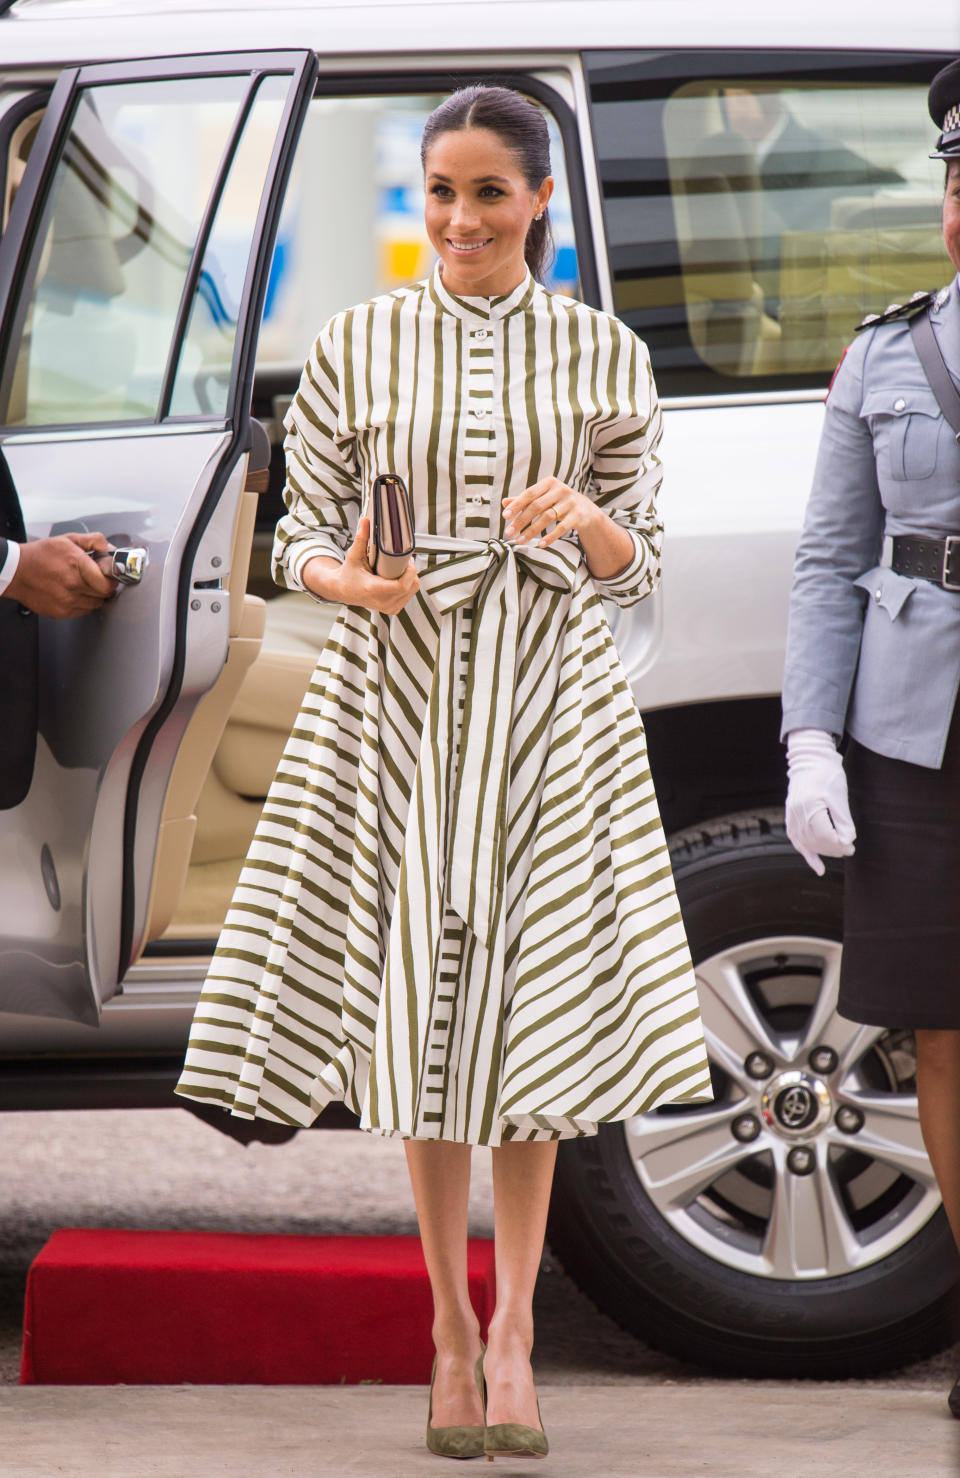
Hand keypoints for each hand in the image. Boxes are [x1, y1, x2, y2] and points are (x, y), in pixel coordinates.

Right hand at [4, 532, 117, 617]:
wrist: (16, 571)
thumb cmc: (40, 555)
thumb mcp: (67, 540)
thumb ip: (93, 541)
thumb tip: (110, 549)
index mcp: (77, 564)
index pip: (107, 582)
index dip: (112, 579)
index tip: (111, 576)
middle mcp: (73, 584)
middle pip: (104, 594)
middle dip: (104, 587)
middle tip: (98, 580)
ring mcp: (67, 600)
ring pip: (95, 604)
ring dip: (94, 596)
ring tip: (84, 585)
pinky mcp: (61, 612)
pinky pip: (83, 611)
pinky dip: (83, 603)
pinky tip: (74, 593)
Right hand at [302, 517, 418, 613]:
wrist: (343, 590)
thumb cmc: (349, 573)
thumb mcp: (354, 555)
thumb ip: (361, 538)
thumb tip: (366, 520)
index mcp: (373, 589)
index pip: (401, 585)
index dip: (409, 572)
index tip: (407, 561)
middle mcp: (382, 602)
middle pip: (410, 586)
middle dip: (411, 571)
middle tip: (404, 560)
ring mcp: (388, 607)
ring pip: (413, 590)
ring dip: (411, 577)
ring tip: (401, 568)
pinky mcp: (393, 609)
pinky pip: (409, 595)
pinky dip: (409, 585)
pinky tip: (400, 578)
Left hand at [503, 478, 594, 547]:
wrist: (587, 511)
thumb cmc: (559, 503)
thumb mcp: (544, 498)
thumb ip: (525, 500)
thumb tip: (504, 503)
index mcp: (549, 483)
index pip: (529, 493)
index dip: (516, 504)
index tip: (505, 516)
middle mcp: (561, 490)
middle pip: (537, 506)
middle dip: (521, 521)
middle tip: (508, 533)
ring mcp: (571, 502)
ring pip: (547, 517)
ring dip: (531, 531)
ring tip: (519, 541)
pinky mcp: (578, 515)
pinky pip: (562, 527)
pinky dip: (550, 537)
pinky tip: (539, 544)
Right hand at [785, 728, 855, 876]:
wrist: (810, 760)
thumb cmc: (827, 774)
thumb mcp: (840, 796)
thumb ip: (843, 821)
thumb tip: (847, 842)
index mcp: (811, 807)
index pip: (825, 836)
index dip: (839, 845)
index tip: (851, 847)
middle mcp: (797, 813)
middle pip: (815, 841)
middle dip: (833, 849)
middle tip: (848, 850)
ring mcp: (791, 815)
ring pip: (805, 843)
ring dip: (821, 851)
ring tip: (836, 853)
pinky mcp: (790, 816)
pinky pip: (796, 839)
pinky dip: (806, 853)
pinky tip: (817, 867)